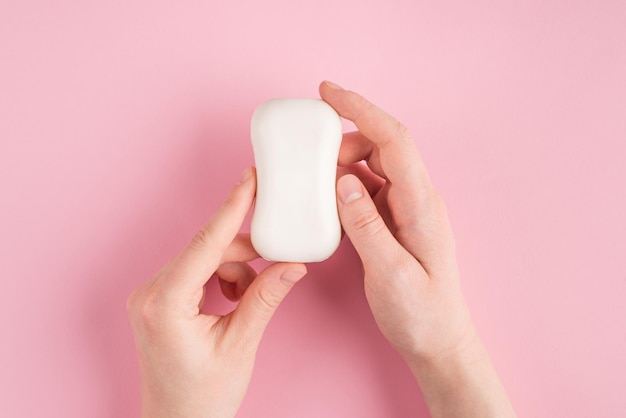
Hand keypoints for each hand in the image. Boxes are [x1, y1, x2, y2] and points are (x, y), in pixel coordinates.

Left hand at [127, 167, 306, 417]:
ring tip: (248, 300)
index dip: (231, 208)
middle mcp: (150, 292)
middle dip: (245, 254)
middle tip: (277, 257)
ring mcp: (151, 295)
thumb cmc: (202, 396)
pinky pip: (196, 272)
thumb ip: (265, 299)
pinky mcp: (159, 299)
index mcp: (165, 303)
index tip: (249, 179)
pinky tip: (233, 301)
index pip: (204, 244)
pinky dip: (222, 278)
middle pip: (207, 250)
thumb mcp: (240, 345)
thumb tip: (293, 264)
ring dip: (235, 270)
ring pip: (204, 259)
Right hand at [320, 81, 515, 416]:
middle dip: (343, 143)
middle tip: (310, 161)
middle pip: (380, 147)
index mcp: (420, 204)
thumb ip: (366, 227)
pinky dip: (344, 188)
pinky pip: (367, 191)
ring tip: (315, 184)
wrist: (439, 341)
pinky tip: (327, 203)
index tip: (327, 93)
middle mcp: (416, 198)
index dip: (360, 110)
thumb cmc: (421, 314)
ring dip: (342, 166)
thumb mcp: (390, 274)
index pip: (392, 139)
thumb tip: (343, 182)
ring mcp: (406, 209)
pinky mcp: (395, 222)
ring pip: (372, 167)